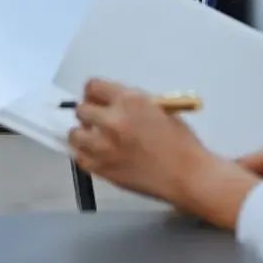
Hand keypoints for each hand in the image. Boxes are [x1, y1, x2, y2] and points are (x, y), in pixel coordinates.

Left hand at [67, 79, 227, 208]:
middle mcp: (111, 120)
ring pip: (75, 134)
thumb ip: (132, 105)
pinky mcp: (101, 168)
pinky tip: (98, 155)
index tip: (98, 100)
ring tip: (96, 140)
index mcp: (129, 100)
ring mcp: (103, 146)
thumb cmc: (181, 142)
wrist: (187, 176)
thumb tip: (111, 104)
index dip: (95, 93)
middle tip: (99, 121)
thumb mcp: (159, 110)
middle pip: (81, 109)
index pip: (93, 86)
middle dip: (90, 113)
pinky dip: (86, 155)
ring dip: (85, 134)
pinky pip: (80, 157)